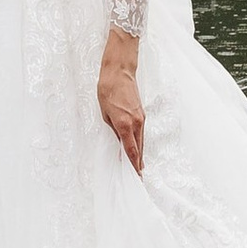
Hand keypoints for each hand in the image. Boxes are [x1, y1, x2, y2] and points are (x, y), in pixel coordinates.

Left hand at [97, 34, 144, 175]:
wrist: (119, 71)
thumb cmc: (108, 90)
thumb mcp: (105, 113)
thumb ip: (113, 129)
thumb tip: (119, 140)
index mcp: (124, 124)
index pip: (130, 150)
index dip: (133, 164)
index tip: (136, 175)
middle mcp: (136, 123)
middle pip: (138, 148)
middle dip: (138, 162)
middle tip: (138, 176)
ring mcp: (141, 118)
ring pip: (141, 140)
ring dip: (139, 153)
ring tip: (138, 166)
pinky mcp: (142, 113)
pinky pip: (141, 132)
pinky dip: (139, 142)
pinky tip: (137, 147)